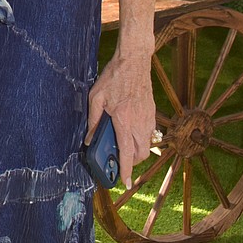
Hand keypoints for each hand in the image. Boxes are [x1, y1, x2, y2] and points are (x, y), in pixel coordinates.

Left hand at [87, 48, 154, 187]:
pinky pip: (149, 132)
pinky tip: (130, 127)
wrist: (134, 60)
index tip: (125, 182)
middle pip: (141, 154)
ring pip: (147, 145)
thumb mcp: (96, 97)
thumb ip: (93, 120)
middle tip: (119, 157)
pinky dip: (141, 137)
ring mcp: (148, 118)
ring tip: (123, 142)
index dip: (126, 170)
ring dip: (137, 149)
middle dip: (131, 161)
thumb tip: (90, 140)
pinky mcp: (152, 112)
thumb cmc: (113, 77)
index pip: (127, 153)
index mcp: (124, 120)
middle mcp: (139, 123)